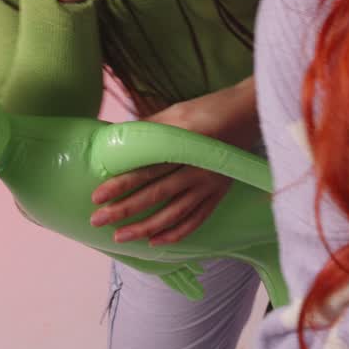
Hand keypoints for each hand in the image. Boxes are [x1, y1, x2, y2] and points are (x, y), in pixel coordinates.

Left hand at [90, 81, 257, 244]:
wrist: (250, 112)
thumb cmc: (212, 107)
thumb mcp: (179, 111)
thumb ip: (151, 128)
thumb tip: (120, 137)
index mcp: (186, 147)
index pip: (147, 169)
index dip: (121, 184)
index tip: (97, 196)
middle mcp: (198, 170)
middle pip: (157, 195)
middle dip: (125, 210)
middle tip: (98, 221)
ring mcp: (211, 185)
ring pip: (175, 214)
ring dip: (146, 228)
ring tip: (121, 237)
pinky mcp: (220, 193)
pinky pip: (197, 219)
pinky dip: (176, 233)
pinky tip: (156, 241)